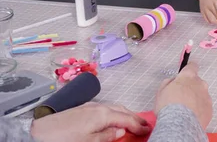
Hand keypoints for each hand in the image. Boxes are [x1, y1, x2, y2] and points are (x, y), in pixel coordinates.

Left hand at [30, 102, 150, 141]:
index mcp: (104, 115)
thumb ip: (108, 135)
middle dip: (134, 117)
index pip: (127, 119)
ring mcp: (91, 106)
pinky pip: (106, 108)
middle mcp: (100, 106)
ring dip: (125, 114)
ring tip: (132, 121)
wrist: (40, 131)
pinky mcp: (83, 108)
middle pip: (122, 110)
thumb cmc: (65, 138)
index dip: (139, 125)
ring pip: (114, 107)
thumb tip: (120, 130)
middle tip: (144, 125)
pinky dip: (114, 112)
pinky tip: (113, 118)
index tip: (148, 130)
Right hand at [154, 62, 212, 129]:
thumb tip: (174, 80)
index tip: (186, 73)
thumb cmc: (168, 106)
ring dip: (195, 98)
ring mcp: (207, 96)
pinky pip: (204, 105)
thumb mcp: (161, 91)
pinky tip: (191, 116)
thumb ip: (169, 82)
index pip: (192, 66)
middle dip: (191, 87)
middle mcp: (200, 83)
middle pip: (197, 82)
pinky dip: (199, 109)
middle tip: (181, 97)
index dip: (189, 69)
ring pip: (201, 94)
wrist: (180, 124)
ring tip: (186, 109)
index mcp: (188, 76)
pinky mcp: (210, 108)